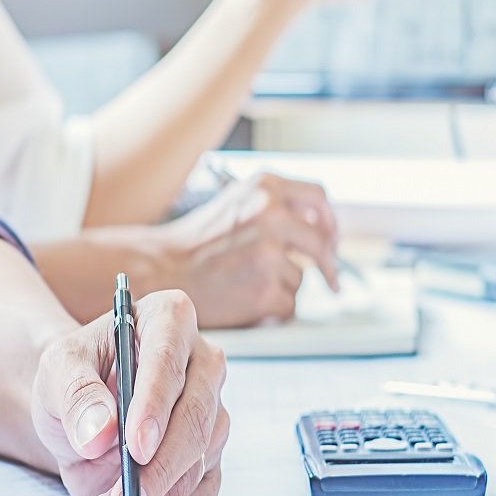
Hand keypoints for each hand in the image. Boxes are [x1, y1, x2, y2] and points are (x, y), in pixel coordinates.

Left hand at [30, 291, 229, 495]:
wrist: (80, 411)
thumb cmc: (75, 377)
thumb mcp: (57, 371)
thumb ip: (76, 394)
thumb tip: (99, 432)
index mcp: (170, 320)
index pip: (170, 360)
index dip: (154, 406)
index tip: (135, 448)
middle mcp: (204, 366)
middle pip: (195, 424)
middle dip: (155, 475)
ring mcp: (213, 418)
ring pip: (195, 472)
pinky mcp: (210, 464)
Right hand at [155, 172, 340, 328]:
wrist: (163, 269)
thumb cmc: (196, 242)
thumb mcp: (236, 202)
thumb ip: (275, 206)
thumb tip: (316, 226)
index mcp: (265, 188)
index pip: (318, 198)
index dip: (330, 222)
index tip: (332, 239)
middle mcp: (271, 215)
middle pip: (321, 244)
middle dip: (329, 266)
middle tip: (331, 280)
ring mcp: (270, 254)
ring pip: (300, 278)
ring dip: (283, 286)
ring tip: (248, 282)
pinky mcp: (267, 290)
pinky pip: (288, 305)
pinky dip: (272, 308)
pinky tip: (247, 299)